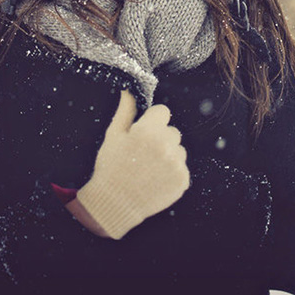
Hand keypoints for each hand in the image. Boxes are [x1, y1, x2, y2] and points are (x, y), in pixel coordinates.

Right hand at [75, 90, 189, 238]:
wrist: (115, 204)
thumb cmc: (111, 166)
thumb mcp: (114, 135)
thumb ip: (125, 110)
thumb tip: (129, 90)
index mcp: (148, 132)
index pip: (163, 112)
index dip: (152, 120)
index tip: (143, 132)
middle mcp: (166, 146)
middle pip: (172, 131)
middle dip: (160, 137)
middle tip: (143, 153)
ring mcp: (176, 165)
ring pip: (178, 149)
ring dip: (168, 154)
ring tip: (149, 167)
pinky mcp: (182, 181)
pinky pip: (182, 167)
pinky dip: (172, 172)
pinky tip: (156, 178)